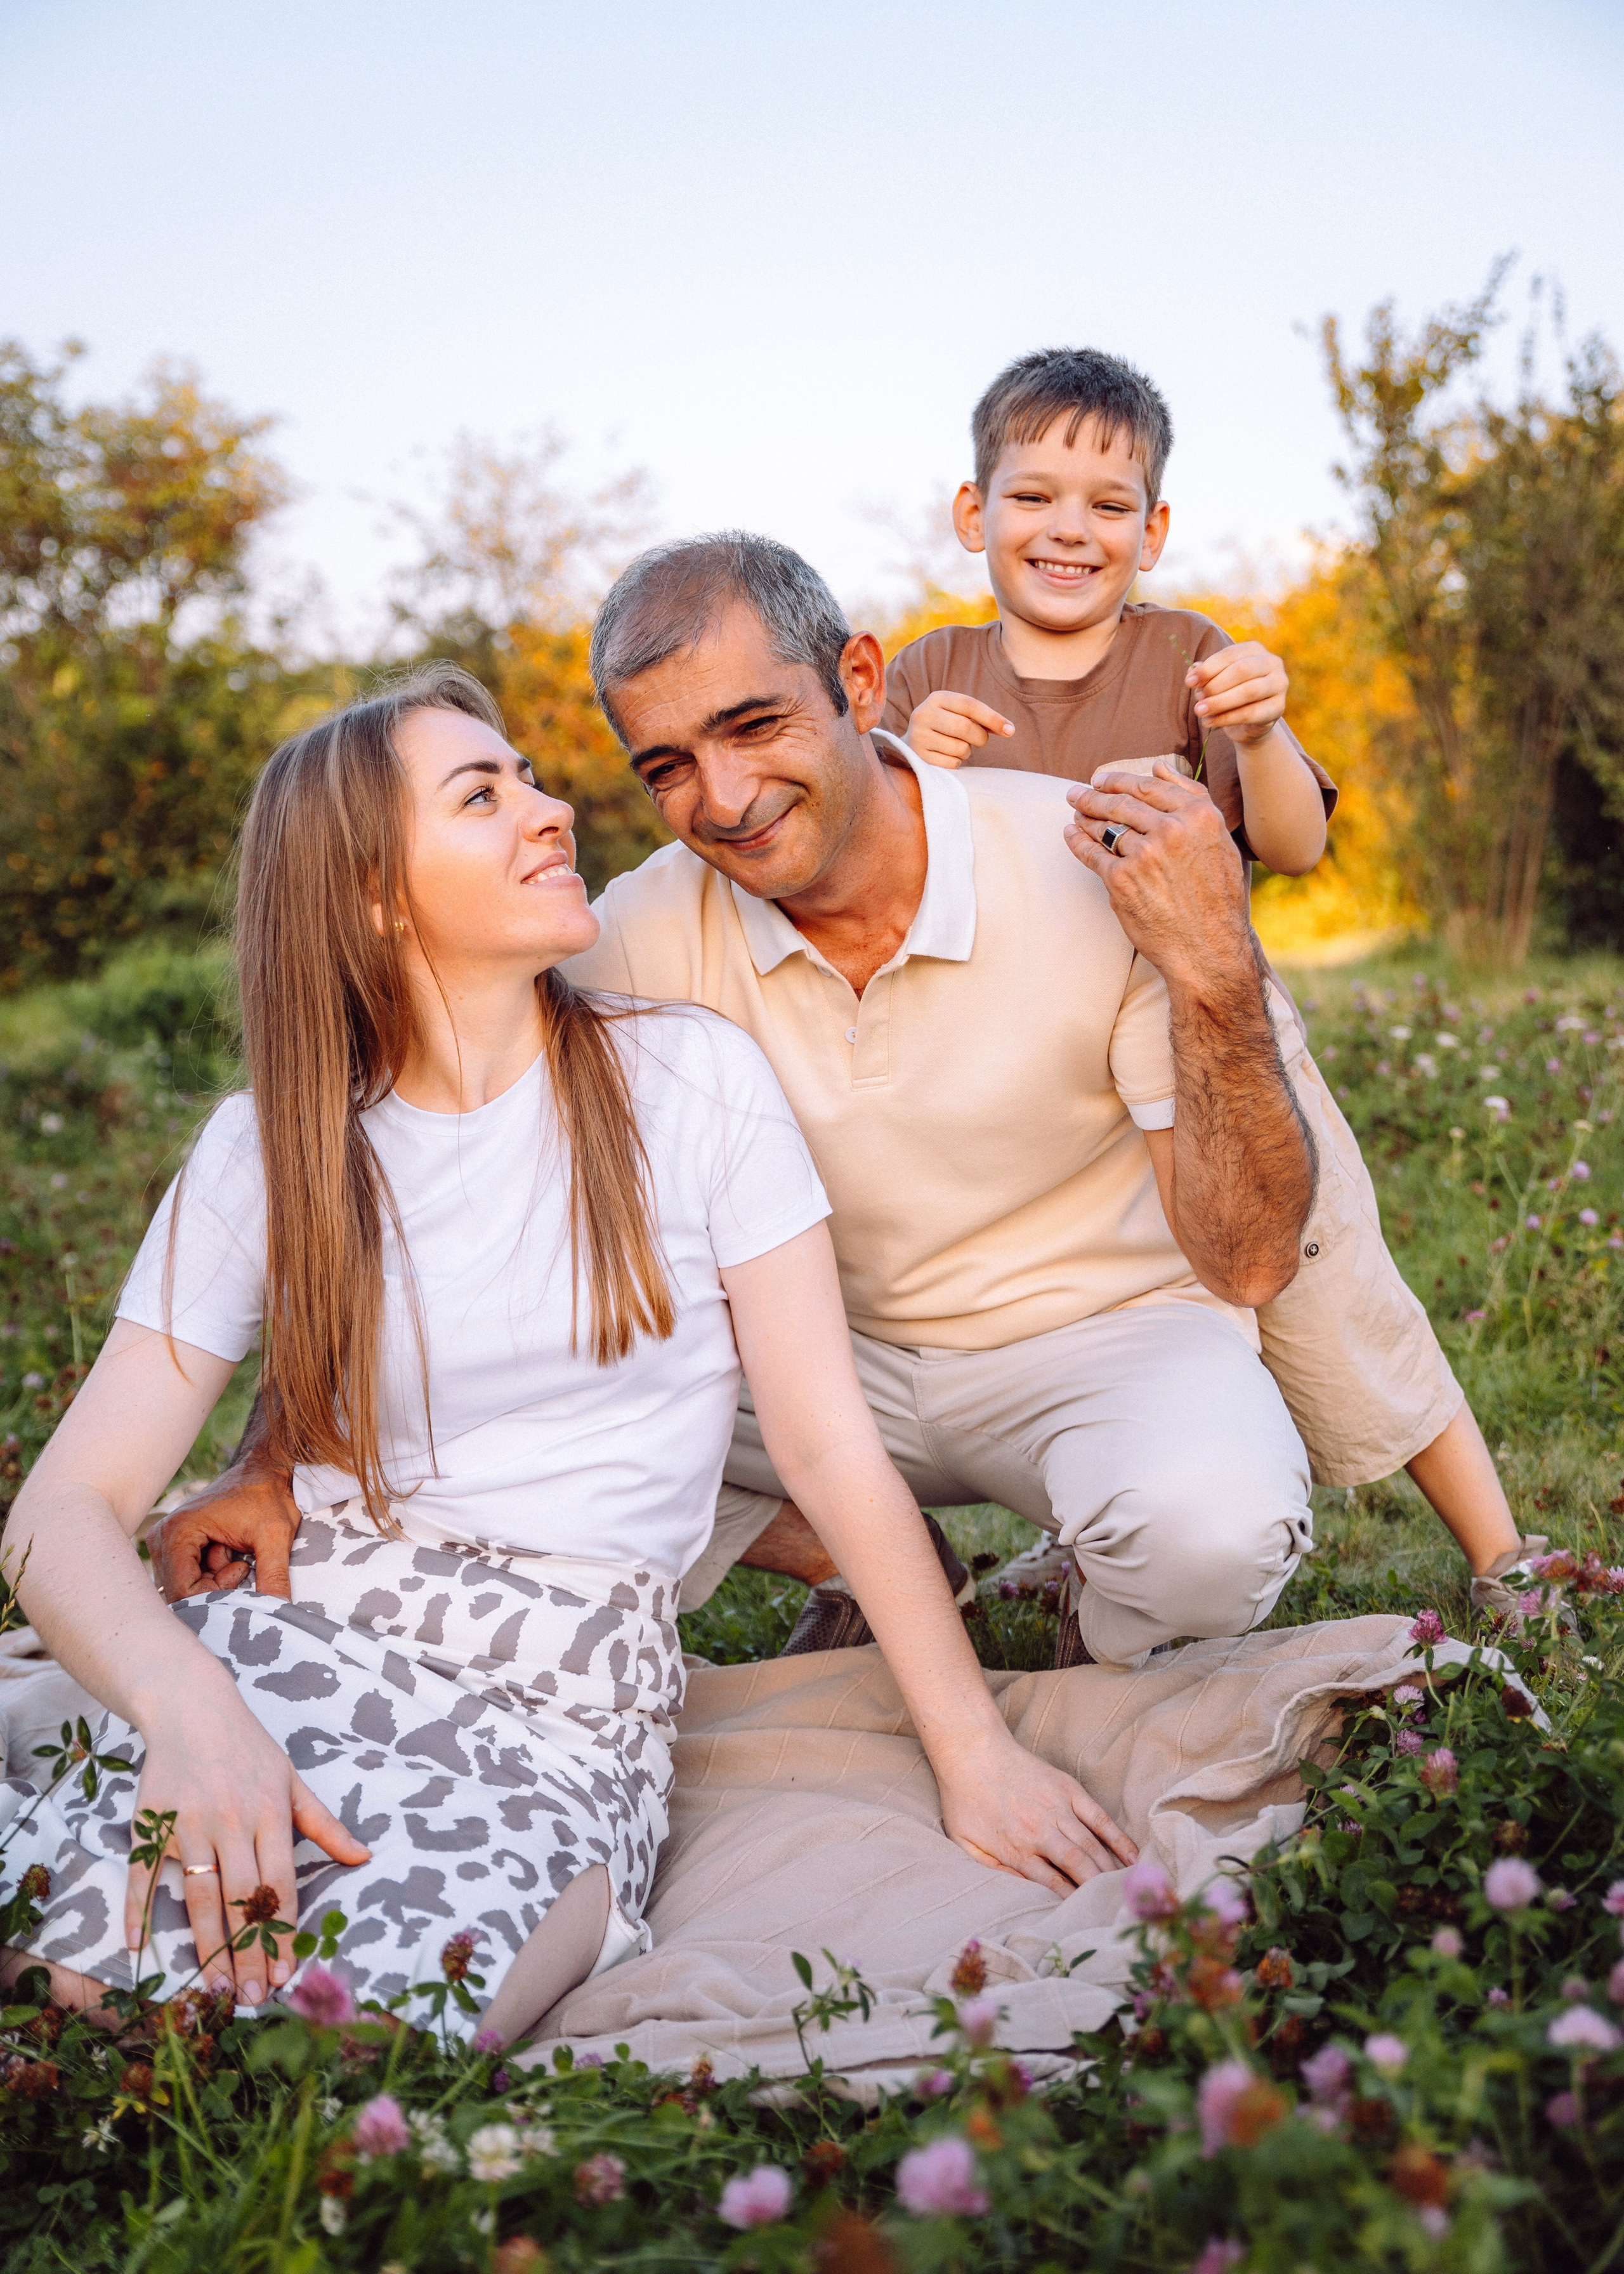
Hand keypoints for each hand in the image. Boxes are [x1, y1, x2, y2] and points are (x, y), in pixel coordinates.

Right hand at [126, 1683, 369, 2006]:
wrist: (192, 1707)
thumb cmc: (250, 1749)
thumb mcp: (293, 1781)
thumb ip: (324, 1825)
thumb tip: (363, 1858)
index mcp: (269, 1814)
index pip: (280, 1886)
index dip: (283, 1934)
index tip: (287, 1974)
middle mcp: (230, 1822)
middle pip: (242, 1900)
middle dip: (248, 1954)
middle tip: (251, 1997)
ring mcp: (188, 1823)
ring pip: (199, 1895)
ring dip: (207, 1946)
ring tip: (214, 1989)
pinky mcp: (150, 1822)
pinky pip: (142, 1873)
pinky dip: (138, 1911)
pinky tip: (140, 1947)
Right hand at [147, 1463, 300, 1602]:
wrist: (267, 1471)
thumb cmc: (269, 1495)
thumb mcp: (275, 1535)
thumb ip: (273, 1575)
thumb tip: (278, 1611)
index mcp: (177, 1532)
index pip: (182, 1592)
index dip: (213, 1598)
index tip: (241, 1576)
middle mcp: (163, 1537)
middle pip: (181, 1592)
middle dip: (215, 1589)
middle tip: (241, 1564)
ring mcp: (167, 1542)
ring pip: (187, 1587)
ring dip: (215, 1581)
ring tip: (236, 1555)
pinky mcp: (176, 1545)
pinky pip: (190, 1577)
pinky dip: (213, 1574)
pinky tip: (229, 1553)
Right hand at [904, 691, 1015, 767]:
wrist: (911, 745)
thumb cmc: (944, 727)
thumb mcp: (957, 714)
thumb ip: (980, 718)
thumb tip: (1008, 729)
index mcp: (937, 698)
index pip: (970, 705)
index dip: (992, 718)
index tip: (1010, 730)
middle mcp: (924, 714)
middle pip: (965, 727)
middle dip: (980, 737)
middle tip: (980, 741)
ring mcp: (919, 737)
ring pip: (960, 748)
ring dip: (966, 751)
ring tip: (956, 746)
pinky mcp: (919, 758)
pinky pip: (952, 764)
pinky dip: (956, 762)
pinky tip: (946, 756)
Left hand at [937, 1731, 1136, 1892]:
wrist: (972, 1750)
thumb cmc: (965, 1799)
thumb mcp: (965, 1843)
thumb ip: (992, 1871)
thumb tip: (1022, 1892)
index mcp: (1017, 1849)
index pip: (1054, 1885)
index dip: (1073, 1903)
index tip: (1088, 1918)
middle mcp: (1041, 1831)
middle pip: (1079, 1868)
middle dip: (1098, 1891)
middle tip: (1115, 1910)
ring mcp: (1058, 1808)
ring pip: (1092, 1846)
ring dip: (1110, 1870)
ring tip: (1125, 1890)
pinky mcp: (1068, 1789)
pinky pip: (1100, 1817)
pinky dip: (1118, 1838)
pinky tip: (1132, 1856)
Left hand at [1064, 763, 1251, 987]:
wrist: (1209, 948)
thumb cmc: (1217, 898)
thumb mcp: (1219, 840)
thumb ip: (1194, 799)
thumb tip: (1159, 765)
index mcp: (1199, 815)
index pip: (1149, 786)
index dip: (1119, 780)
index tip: (1102, 779)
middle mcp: (1172, 830)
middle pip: (1121, 803)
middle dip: (1093, 795)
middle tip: (1076, 793)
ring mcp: (1145, 854)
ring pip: (1105, 827)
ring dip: (1084, 817)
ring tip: (1074, 813)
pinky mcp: (1122, 880)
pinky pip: (1092, 853)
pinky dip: (1077, 841)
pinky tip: (1071, 835)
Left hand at [1186, 640, 1286, 746]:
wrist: (1249, 723)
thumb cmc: (1230, 694)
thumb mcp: (1216, 681)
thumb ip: (1206, 675)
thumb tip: (1192, 672)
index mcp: (1254, 649)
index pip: (1230, 654)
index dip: (1208, 668)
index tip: (1189, 682)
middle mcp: (1272, 662)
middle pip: (1241, 671)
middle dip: (1215, 685)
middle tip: (1197, 699)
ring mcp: (1279, 684)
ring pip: (1248, 692)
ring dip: (1220, 702)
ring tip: (1200, 711)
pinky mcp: (1279, 707)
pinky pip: (1251, 713)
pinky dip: (1227, 718)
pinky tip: (1210, 722)